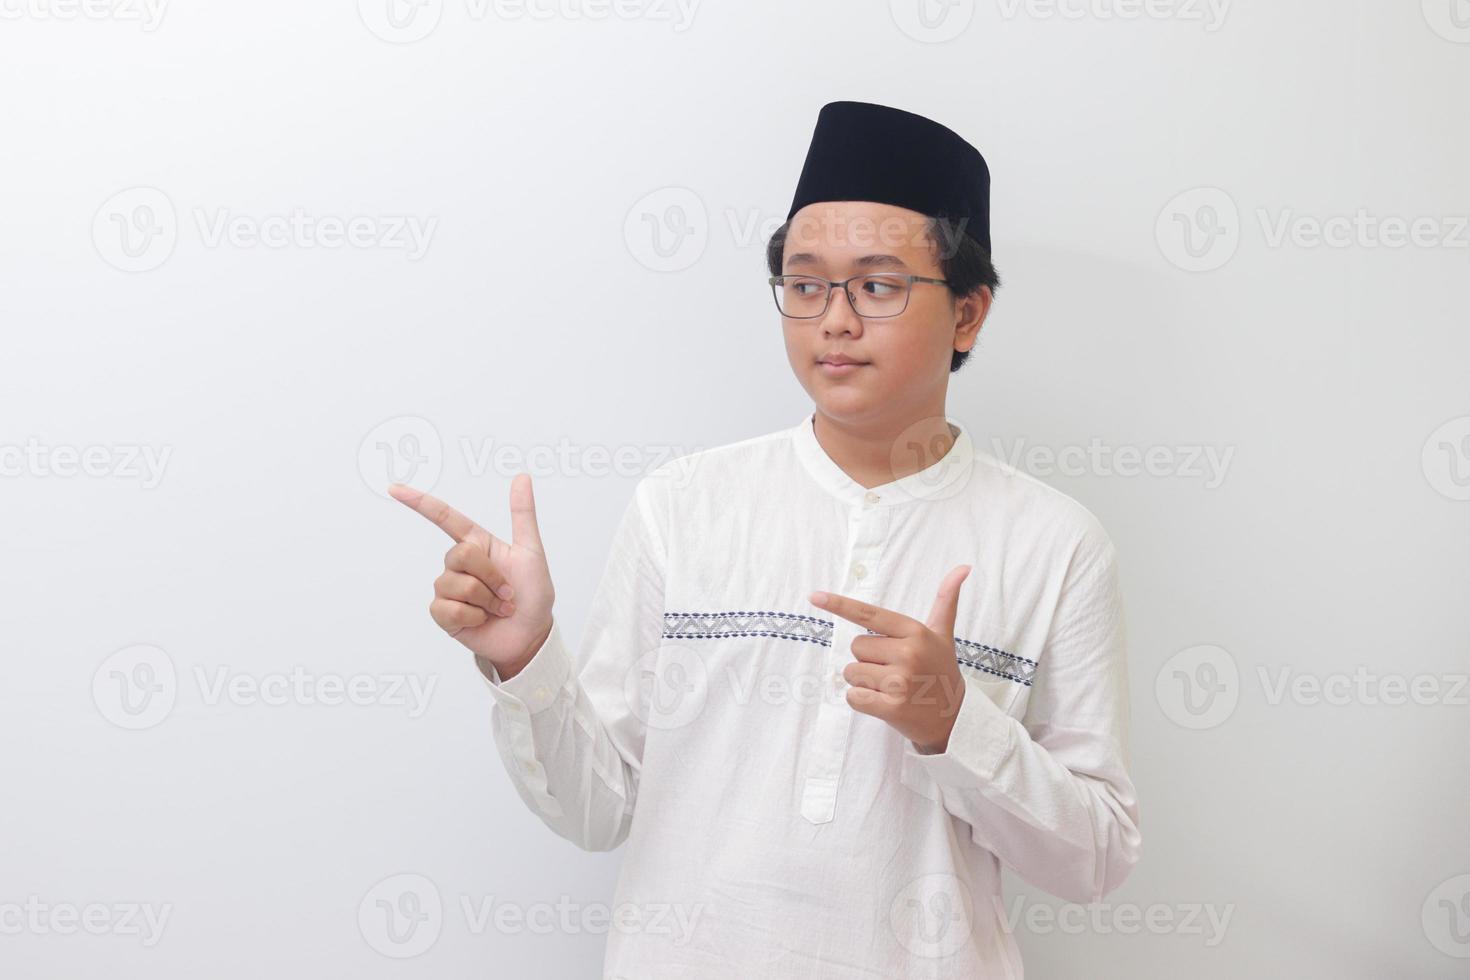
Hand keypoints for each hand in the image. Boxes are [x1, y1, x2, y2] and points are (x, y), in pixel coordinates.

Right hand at [389, 474, 554, 677]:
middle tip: (508, 592)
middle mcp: (459, 564)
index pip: (444, 518)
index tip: (394, 488)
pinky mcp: (444, 613)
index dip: (419, 503)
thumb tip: (521, 476)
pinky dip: (473, 616)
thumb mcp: (532, 552)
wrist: (531, 635)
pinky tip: (482, 620)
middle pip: (460, 555)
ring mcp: (449, 589)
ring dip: (486, 600)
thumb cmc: (533, 594)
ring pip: (456, 584)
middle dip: (491, 576)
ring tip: (499, 608)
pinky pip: (449, 608)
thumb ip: (523, 515)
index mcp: (477, 544)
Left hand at [809, 564, 971, 752]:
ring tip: (891, 687)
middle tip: (894, 669)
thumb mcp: (943, 634)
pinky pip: (853, 697)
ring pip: (851, 672)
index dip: (840, 604)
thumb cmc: (941, 670)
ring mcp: (900, 681)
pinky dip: (862, 701)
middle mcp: (908, 653)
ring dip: (864, 682)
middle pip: (856, 646)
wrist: (955, 718)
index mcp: (915, 632)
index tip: (814, 596)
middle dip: (868, 659)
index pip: (869, 614)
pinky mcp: (892, 707)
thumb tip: (963, 567)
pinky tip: (885, 703)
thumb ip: (946, 600)